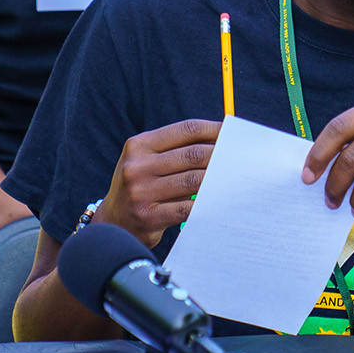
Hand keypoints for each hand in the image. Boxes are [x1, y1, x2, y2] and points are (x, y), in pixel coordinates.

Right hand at [101, 118, 222, 244]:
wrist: (113, 222)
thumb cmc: (141, 186)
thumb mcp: (146, 161)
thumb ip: (175, 150)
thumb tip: (220, 140)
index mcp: (139, 145)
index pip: (185, 130)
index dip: (213, 130)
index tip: (231, 134)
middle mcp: (137, 166)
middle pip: (193, 154)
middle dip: (220, 155)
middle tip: (240, 158)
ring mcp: (141, 191)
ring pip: (193, 180)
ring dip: (217, 179)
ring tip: (233, 179)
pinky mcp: (148, 216)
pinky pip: (187, 207)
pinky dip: (205, 203)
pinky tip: (217, 201)